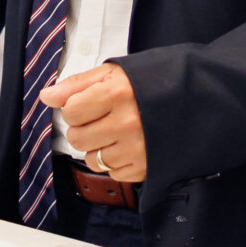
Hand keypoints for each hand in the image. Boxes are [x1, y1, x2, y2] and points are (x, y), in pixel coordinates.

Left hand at [37, 62, 144, 182]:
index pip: (71, 111)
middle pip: (78, 138)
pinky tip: (127, 145)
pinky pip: (113, 173)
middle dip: (83, 129)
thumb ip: (77, 84)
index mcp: (118, 94)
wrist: (198, 98)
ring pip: (92, 159)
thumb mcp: (114, 73)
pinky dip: (115, 162)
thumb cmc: (152, 82)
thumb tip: (47, 96)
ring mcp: (138, 147)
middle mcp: (127, 123)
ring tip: (114, 132)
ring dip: (97, 148)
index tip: (87, 104)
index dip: (74, 108)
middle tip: (100, 119)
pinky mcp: (147, 167)